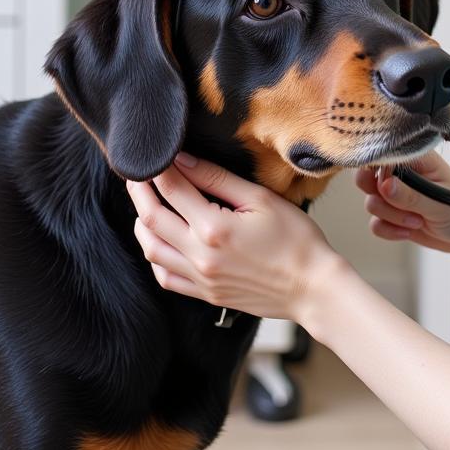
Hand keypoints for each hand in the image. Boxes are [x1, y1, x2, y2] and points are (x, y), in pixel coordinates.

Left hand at [125, 154, 339, 322]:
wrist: (312, 287)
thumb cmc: (296, 240)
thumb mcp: (261, 199)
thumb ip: (218, 179)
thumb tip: (184, 162)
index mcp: (214, 229)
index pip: (172, 190)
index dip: (158, 169)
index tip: (153, 155)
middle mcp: (200, 256)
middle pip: (151, 218)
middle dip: (139, 191)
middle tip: (136, 173)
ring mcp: (200, 279)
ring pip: (150, 249)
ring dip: (141, 222)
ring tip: (145, 202)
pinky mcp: (205, 294)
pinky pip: (164, 275)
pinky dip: (154, 254)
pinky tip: (160, 239)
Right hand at [355, 151, 449, 254]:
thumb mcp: (439, 202)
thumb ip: (410, 195)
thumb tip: (384, 184)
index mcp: (414, 159)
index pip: (382, 154)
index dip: (377, 170)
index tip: (387, 187)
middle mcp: (401, 174)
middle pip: (365, 176)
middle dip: (377, 195)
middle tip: (396, 204)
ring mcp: (395, 195)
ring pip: (370, 203)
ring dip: (391, 217)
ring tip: (417, 221)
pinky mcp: (393, 215)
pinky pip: (375, 224)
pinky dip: (389, 231)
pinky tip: (408, 232)